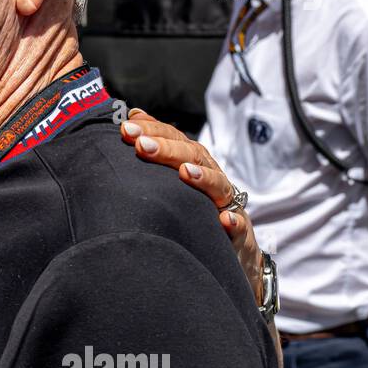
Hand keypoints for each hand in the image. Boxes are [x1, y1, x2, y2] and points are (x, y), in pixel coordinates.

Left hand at [120, 108, 262, 301]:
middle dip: (167, 149)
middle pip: (193, 157)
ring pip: (219, 185)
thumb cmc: (194, 210)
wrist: (231, 249)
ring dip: (202, 177)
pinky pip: (238, 225)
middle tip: (141, 144)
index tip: (127, 126)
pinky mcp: (239, 233)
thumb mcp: (174, 181)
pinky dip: (233, 222)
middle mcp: (211, 178)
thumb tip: (131, 118)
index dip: (153, 130)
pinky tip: (224, 221)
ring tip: (185, 173)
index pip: (174, 139)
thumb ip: (156, 154)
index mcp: (193, 164)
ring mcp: (226, 204)